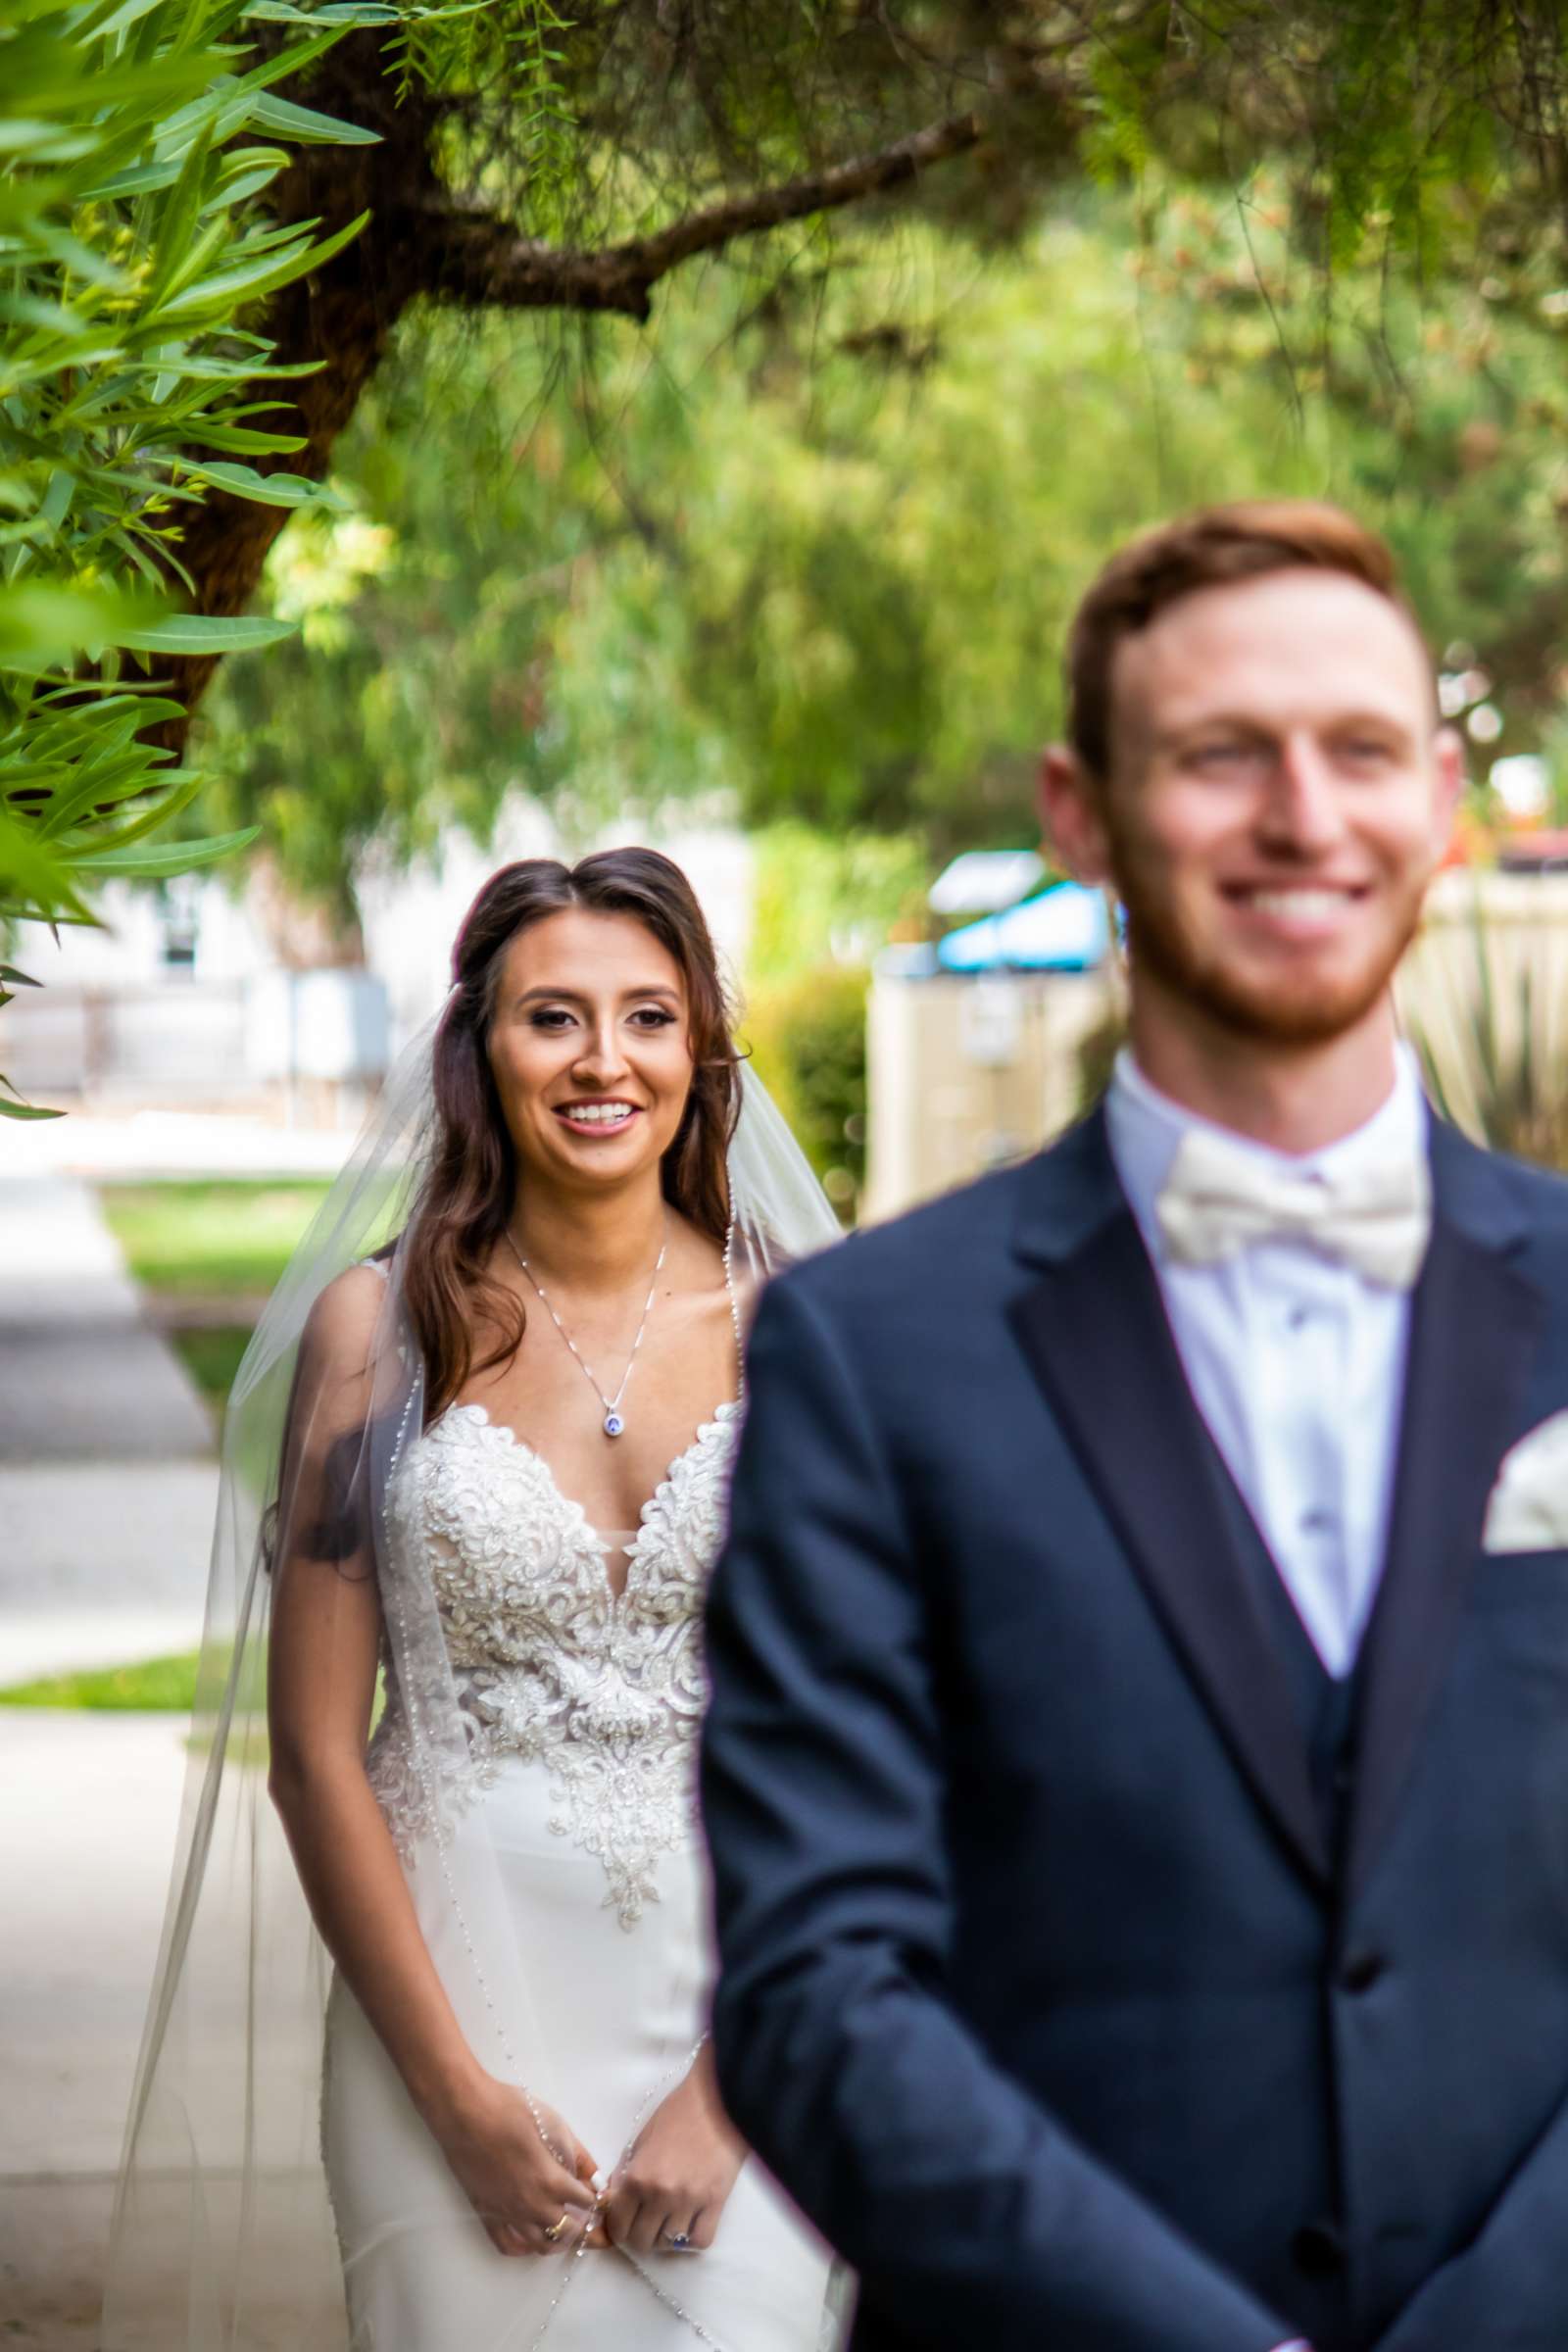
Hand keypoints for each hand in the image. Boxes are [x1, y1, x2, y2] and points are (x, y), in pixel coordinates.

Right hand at [429, 2075, 599, 2256]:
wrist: (466, 2114)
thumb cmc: (512, 2111)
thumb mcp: (555, 2124)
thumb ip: (579, 2154)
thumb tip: (596, 2177)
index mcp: (553, 2182)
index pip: (587, 2203)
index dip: (598, 2199)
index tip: (600, 2194)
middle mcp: (534, 2206)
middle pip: (569, 2231)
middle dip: (584, 2224)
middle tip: (588, 2215)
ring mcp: (509, 2215)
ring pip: (542, 2245)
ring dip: (558, 2239)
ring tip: (564, 2225)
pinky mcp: (487, 2215)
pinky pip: (509, 2246)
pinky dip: (525, 2248)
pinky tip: (532, 2236)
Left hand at [601, 2054, 745, 2256]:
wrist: (718, 2099)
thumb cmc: (678, 2112)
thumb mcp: (642, 2138)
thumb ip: (627, 2171)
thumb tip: (615, 2199)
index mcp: (638, 2176)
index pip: (618, 2225)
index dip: (618, 2227)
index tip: (623, 2223)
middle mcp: (661, 2195)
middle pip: (641, 2241)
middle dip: (639, 2235)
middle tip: (645, 2222)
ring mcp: (690, 2202)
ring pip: (669, 2244)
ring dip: (664, 2237)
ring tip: (668, 2221)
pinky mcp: (716, 2203)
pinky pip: (700, 2241)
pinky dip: (692, 2239)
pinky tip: (690, 2224)